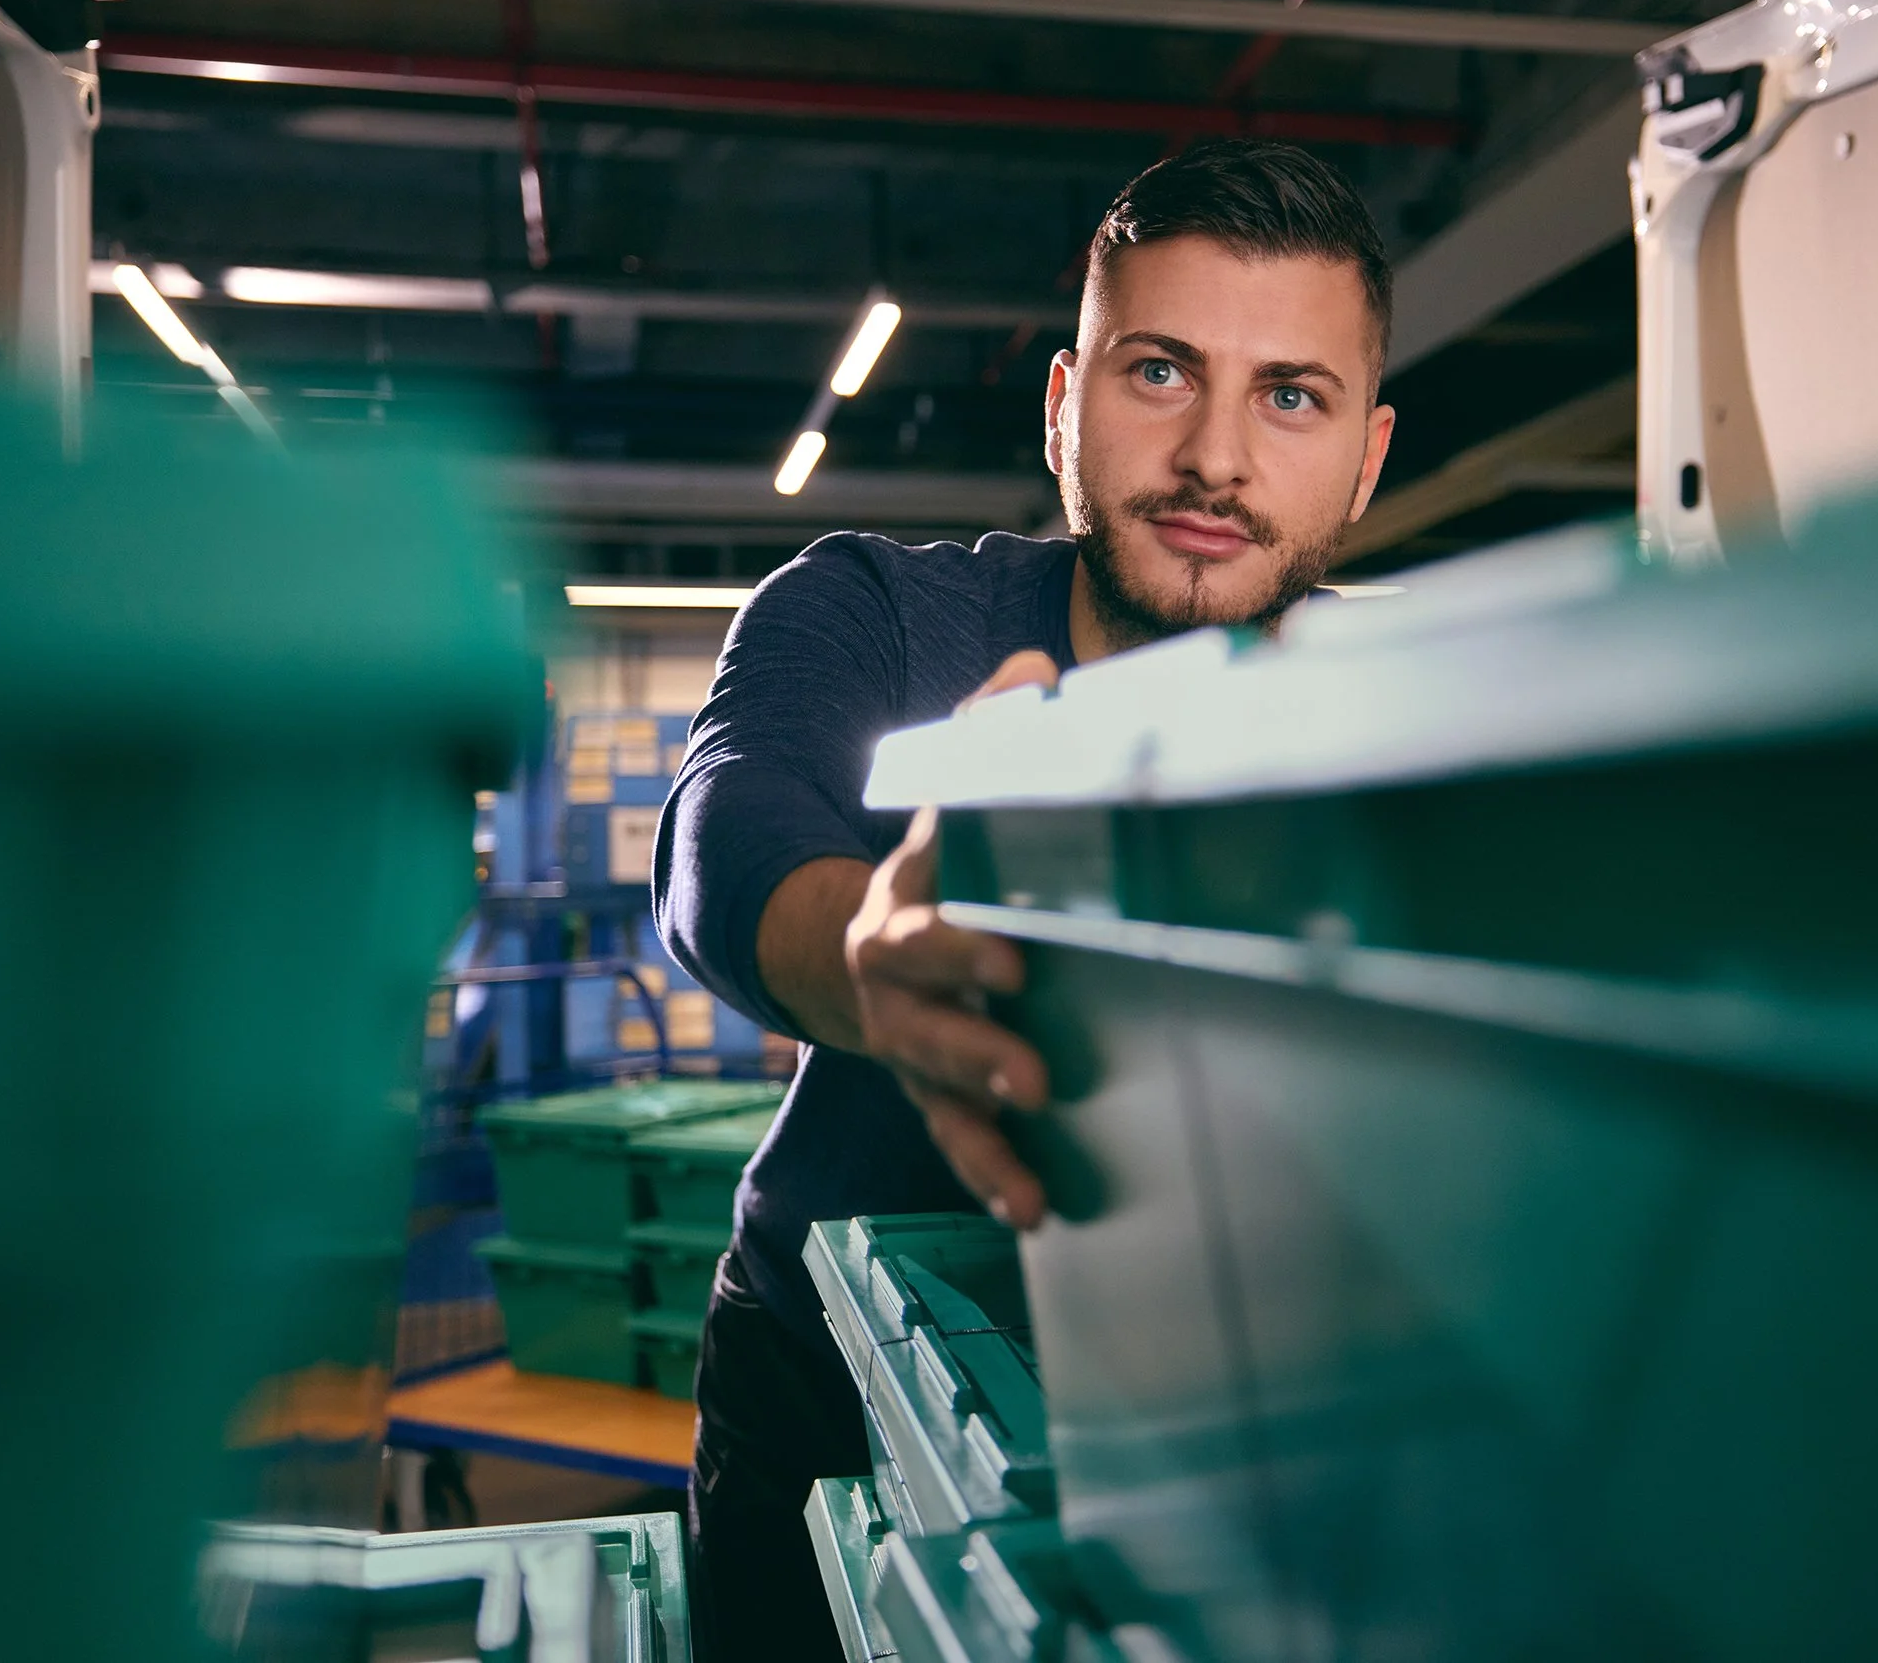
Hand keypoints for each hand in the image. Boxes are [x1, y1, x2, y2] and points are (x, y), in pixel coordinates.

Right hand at [842, 650, 1060, 1227]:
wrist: (841, 952)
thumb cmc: (931, 867)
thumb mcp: (946, 797)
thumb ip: (988, 731)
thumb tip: (1037, 668)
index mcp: (909, 887)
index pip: (932, 897)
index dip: (966, 927)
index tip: (1017, 950)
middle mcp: (898, 966)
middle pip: (926, 997)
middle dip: (972, 1029)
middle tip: (1030, 1065)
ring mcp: (907, 1033)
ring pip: (935, 1074)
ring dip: (982, 1110)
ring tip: (1032, 1145)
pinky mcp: (929, 1089)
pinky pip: (952, 1134)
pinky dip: (989, 1172)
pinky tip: (1032, 1208)